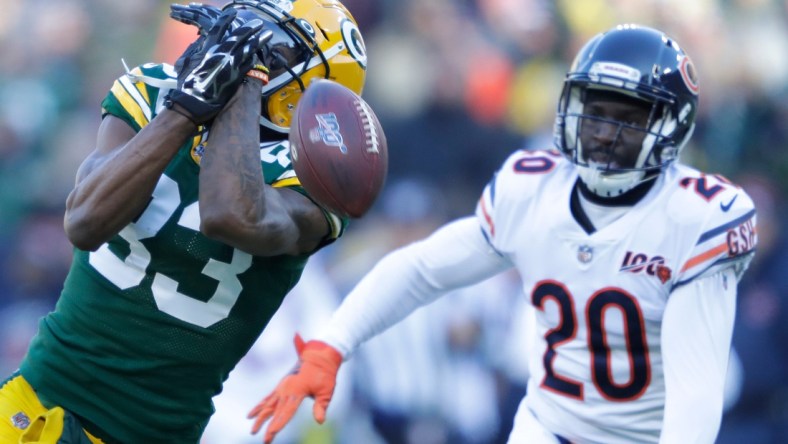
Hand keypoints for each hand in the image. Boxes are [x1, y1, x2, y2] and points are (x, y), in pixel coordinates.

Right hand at [166, 9, 271, 123]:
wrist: (193, 102)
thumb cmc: (188, 85)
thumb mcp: (188, 63)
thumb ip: (198, 52)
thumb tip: (204, 46)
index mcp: (207, 50)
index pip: (218, 30)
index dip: (226, 21)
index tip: (233, 13)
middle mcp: (219, 54)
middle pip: (237, 37)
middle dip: (248, 29)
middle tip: (258, 23)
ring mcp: (229, 65)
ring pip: (247, 49)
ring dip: (258, 40)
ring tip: (267, 34)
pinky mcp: (235, 77)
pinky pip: (248, 64)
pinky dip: (255, 57)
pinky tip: (262, 53)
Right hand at [248, 334, 342, 443]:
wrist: (319, 356)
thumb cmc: (325, 375)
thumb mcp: (326, 391)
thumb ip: (321, 406)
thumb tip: (320, 421)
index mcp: (297, 391)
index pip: (287, 411)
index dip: (279, 423)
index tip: (271, 433)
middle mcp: (286, 389)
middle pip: (275, 411)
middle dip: (269, 426)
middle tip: (265, 440)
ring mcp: (282, 387)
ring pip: (268, 405)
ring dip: (260, 418)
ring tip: (253, 430)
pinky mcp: (281, 386)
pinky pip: (268, 398)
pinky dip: (259, 406)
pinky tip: (250, 415)